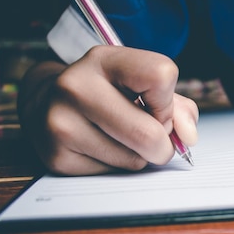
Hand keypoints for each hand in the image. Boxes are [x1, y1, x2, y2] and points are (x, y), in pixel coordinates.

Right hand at [19, 45, 198, 174]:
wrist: (45, 104)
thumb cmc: (108, 94)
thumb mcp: (141, 84)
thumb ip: (177, 106)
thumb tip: (188, 136)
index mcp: (104, 60)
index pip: (161, 75)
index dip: (168, 101)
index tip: (157, 106)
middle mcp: (77, 87)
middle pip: (149, 134)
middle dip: (163, 144)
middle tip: (150, 135)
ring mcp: (62, 123)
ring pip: (134, 160)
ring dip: (140, 156)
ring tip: (119, 137)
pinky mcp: (57, 157)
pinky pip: (113, 173)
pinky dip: (118, 166)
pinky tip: (101, 148)